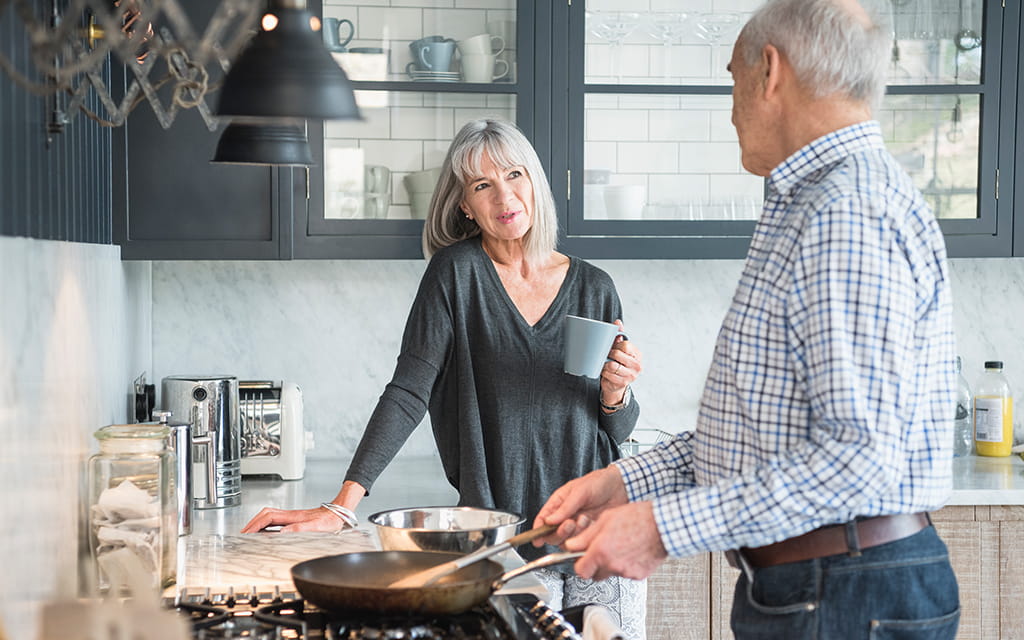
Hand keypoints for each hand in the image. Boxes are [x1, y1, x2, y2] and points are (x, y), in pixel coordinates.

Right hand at [241, 481, 364, 532]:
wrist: (340, 513)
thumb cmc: (331, 520)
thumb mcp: (316, 527)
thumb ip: (299, 529)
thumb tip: (281, 533)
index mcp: (292, 516)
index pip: (267, 518)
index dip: (255, 525)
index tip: (246, 533)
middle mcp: (290, 515)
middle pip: (265, 515)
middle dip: (252, 523)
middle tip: (243, 533)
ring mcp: (292, 517)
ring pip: (269, 516)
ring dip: (258, 523)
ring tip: (250, 532)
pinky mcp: (296, 520)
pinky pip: (275, 520)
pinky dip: (266, 525)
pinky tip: (266, 532)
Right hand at [532, 466, 628, 546]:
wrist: (621, 487)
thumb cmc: (599, 483)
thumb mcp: (580, 491)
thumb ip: (565, 507)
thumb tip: (549, 520)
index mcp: (559, 503)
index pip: (543, 520)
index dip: (538, 531)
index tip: (537, 539)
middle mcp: (565, 516)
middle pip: (552, 534)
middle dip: (560, 532)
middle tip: (570, 523)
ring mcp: (577, 525)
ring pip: (566, 540)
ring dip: (574, 533)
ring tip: (584, 520)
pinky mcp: (588, 532)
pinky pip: (581, 541)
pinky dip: (585, 535)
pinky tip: (591, 523)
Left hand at [563, 501, 667, 580]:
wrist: (664, 525)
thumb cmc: (638, 518)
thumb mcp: (606, 519)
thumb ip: (587, 536)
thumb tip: (572, 545)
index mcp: (601, 550)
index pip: (580, 570)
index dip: (580, 565)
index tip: (581, 560)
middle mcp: (612, 564)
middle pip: (595, 575)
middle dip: (595, 566)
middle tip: (601, 552)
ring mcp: (626, 571)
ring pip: (611, 573)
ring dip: (611, 564)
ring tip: (621, 546)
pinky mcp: (639, 575)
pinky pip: (626, 573)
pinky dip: (626, 565)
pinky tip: (632, 551)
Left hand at [601, 320, 641, 408]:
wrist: (615, 383)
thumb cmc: (617, 362)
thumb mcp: (619, 348)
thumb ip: (619, 335)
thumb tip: (617, 322)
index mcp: (637, 354)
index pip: (625, 345)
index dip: (615, 346)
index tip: (612, 348)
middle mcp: (637, 365)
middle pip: (617, 355)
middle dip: (608, 354)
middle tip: (606, 356)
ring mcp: (631, 375)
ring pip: (611, 365)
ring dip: (604, 364)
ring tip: (604, 364)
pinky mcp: (623, 383)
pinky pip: (608, 375)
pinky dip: (604, 372)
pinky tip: (604, 371)